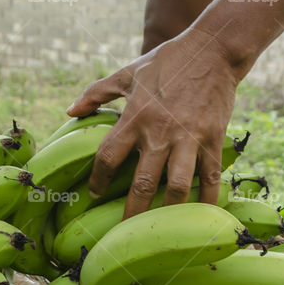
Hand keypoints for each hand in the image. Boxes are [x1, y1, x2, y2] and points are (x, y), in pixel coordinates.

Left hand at [67, 30, 240, 218]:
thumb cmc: (167, 60)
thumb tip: (70, 111)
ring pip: (177, 187)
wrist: (213, 50)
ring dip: (167, 213)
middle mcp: (159, 132)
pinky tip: (201, 218)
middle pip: (141, 183)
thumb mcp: (128, 72)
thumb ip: (97, 92)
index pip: (108, 156)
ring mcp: (188, 138)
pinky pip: (210, 178)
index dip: (98, 179)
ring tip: (161, 231)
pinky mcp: (213, 140)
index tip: (94, 194)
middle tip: (125, 233)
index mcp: (135, 116)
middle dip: (132, 212)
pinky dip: (207, 201)